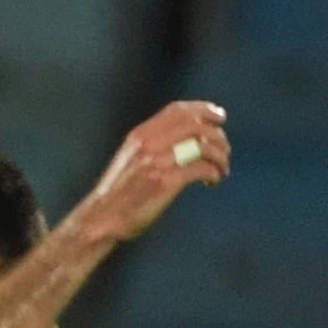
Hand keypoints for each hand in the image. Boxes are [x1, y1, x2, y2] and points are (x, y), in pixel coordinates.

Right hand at [76, 100, 230, 243]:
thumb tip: (184, 136)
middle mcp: (150, 144)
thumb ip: (151, 144)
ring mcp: (158, 162)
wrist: (102, 218)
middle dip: (218, 135)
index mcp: (140, 135)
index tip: (219, 117)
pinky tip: (212, 182)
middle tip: (225, 150)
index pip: (178, 110)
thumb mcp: (130, 158)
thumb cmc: (119, 193)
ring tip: (221, 170)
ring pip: (203, 146)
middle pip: (196, 125)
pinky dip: (214, 173)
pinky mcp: (166, 182)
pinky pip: (202, 168)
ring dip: (220, 157)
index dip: (204, 109)